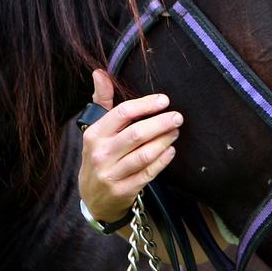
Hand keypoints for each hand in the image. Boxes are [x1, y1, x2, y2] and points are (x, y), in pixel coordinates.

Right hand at [77, 69, 181, 223]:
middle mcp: (101, 153)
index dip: (146, 105)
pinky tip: (171, 151)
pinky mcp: (123, 190)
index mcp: (94, 134)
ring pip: (144, 154)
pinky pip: (148, 173)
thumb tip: (100, 72)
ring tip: (176, 132)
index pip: (122, 114)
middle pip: (136, 134)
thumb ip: (102, 101)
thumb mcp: (96, 129)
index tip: (164, 100)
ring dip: (164, 141)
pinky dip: (162, 161)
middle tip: (178, 117)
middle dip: (161, 123)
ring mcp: (111, 174)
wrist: (93, 198)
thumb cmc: (99, 155)